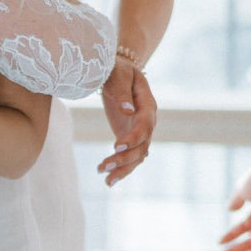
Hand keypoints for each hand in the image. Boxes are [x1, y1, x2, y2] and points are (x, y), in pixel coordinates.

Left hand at [98, 56, 156, 185]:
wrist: (119, 71)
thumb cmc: (117, 70)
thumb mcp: (118, 75)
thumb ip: (122, 92)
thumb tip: (127, 111)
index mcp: (147, 105)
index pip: (144, 125)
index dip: (133, 138)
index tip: (116, 146)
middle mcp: (148, 121)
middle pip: (142, 146)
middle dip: (124, 159)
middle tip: (103, 167)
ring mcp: (140, 131)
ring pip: (137, 156)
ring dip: (122, 169)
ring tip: (105, 179)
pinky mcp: (130, 137)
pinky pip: (130, 157)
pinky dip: (121, 169)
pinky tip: (108, 180)